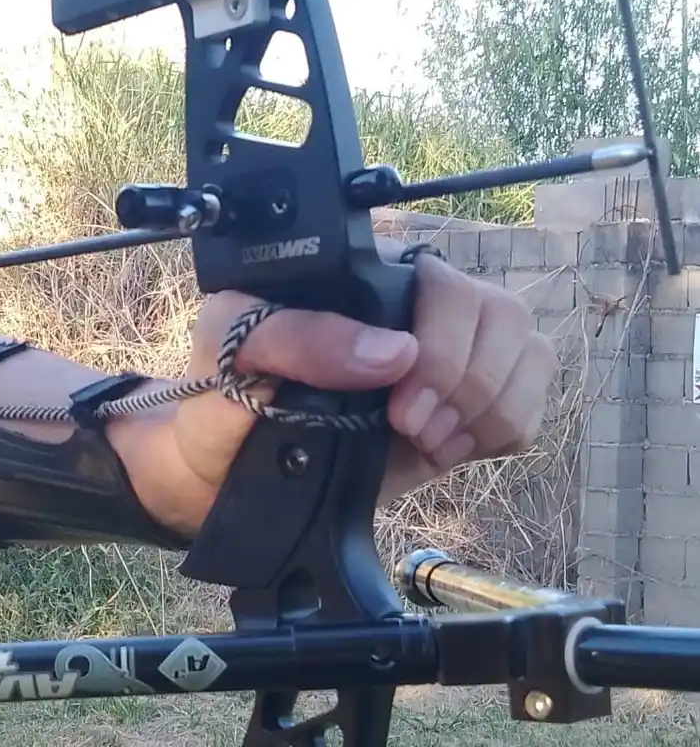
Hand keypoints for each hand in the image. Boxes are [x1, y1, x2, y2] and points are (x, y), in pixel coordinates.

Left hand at [168, 247, 556, 525]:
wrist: (222, 473)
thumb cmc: (219, 398)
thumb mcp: (229, 353)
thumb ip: (296, 338)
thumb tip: (393, 352)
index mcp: (360, 277)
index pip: (443, 280)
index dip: (440, 344)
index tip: (400, 402)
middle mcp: (414, 306)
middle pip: (502, 316)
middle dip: (468, 384)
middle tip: (412, 428)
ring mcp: (448, 352)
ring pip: (529, 354)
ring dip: (487, 410)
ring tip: (425, 441)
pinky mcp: (465, 401)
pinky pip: (531, 403)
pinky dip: (499, 433)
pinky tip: (446, 448)